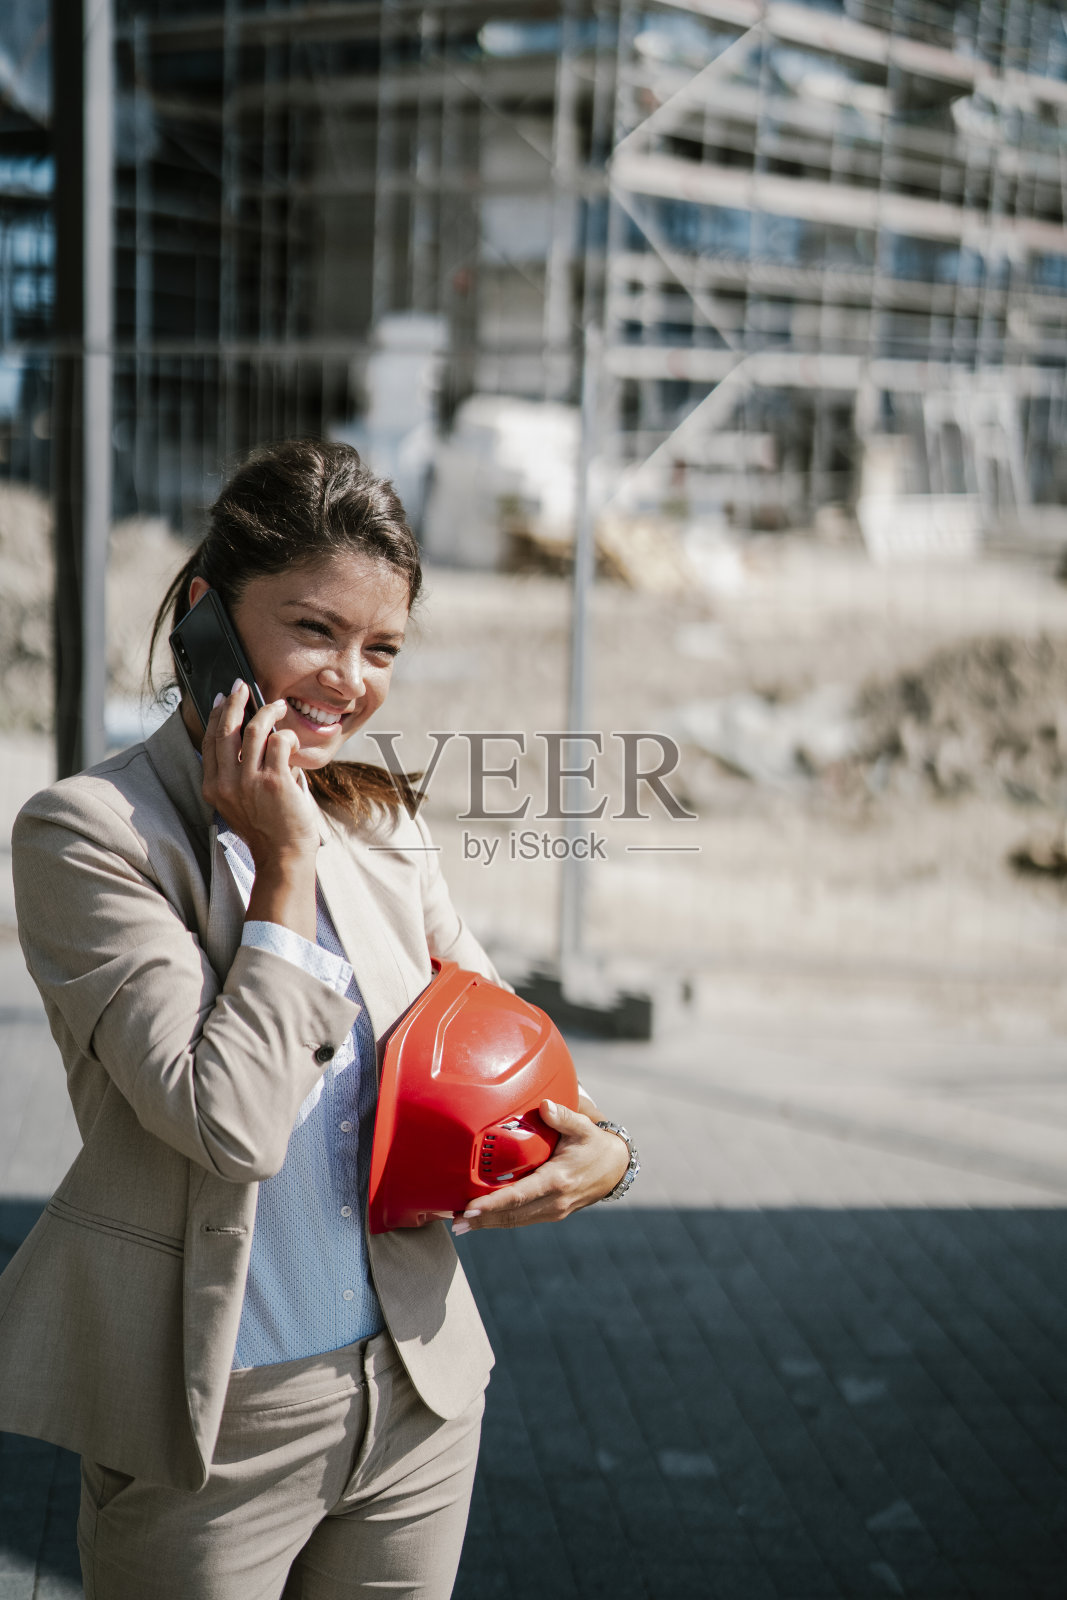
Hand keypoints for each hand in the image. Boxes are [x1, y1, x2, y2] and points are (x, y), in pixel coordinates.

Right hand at [200, 681, 319, 939]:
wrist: (283, 855)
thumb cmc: (267, 827)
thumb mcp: (238, 802)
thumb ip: (236, 774)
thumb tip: (248, 736)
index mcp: (213, 787)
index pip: (210, 740)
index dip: (216, 714)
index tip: (222, 697)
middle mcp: (226, 783)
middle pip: (226, 728)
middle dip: (235, 701)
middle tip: (243, 686)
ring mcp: (249, 782)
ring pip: (254, 730)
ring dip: (268, 712)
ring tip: (278, 706)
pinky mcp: (275, 781)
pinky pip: (280, 742)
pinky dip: (288, 736)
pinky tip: (292, 740)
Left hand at [451, 1099, 629, 1233]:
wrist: (615, 1168)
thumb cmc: (594, 1145)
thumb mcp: (583, 1128)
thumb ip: (563, 1116)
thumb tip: (545, 1105)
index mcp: (558, 1180)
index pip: (519, 1196)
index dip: (492, 1204)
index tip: (471, 1208)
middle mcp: (554, 1201)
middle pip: (512, 1214)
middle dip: (483, 1220)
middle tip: (455, 1222)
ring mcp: (553, 1211)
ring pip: (515, 1221)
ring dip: (488, 1224)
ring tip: (461, 1224)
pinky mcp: (551, 1213)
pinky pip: (522, 1219)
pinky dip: (501, 1220)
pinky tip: (482, 1220)